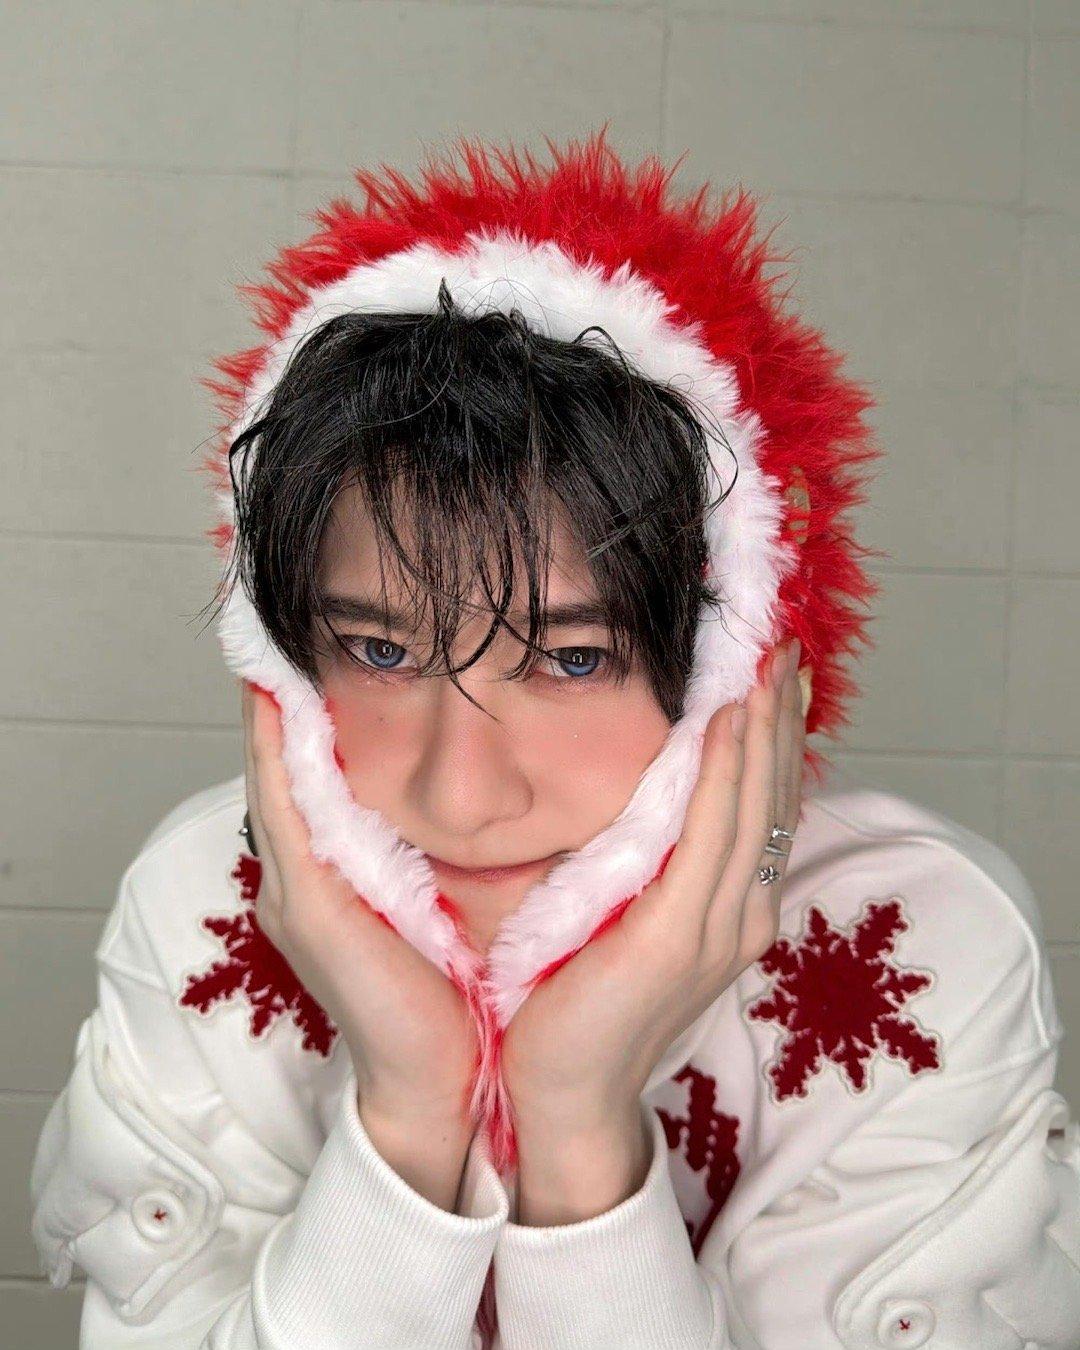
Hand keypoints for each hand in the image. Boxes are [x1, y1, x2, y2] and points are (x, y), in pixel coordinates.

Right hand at [241, 680, 478, 1127]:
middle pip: (283, 763)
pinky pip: (286, 809)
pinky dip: (277, 753)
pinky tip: (279, 697)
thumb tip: (479, 789)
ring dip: (272, 707)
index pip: (315, 772)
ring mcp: (294, 888)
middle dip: (281, 693)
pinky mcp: (304, 904)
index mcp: (335, 872)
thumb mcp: (443, 899)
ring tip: (272, 637)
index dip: (309, 708)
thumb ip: (433, 846)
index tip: (318, 644)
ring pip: (275, 775)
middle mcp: (302, 873)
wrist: (442, 1080)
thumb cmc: (454, 990)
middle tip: (280, 623)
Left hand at [502, 638, 807, 1137]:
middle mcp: (744, 917)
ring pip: (753, 810)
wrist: (565, 1090)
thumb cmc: (588, 999)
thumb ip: (659, 865)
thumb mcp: (635, 917)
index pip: (769, 810)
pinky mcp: (677, 937)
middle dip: (780, 720)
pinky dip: (723, 777)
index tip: (777, 676)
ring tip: (765, 668)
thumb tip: (654, 796)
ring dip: (762, 733)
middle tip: (783, 649)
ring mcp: (719, 930)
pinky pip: (708, 839)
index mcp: (736, 913)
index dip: (778, 740)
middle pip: (773, 800)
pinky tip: (725, 724)